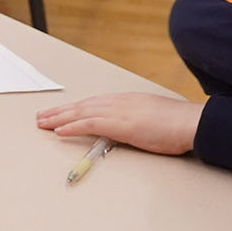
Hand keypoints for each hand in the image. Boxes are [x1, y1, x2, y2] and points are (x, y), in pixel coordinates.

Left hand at [33, 91, 199, 156]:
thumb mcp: (152, 116)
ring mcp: (118, 112)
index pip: (93, 103)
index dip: (74, 107)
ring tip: (42, 123)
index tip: (60, 111)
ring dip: (59, 118)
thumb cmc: (177, 123)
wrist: (190, 122)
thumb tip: (129, 128)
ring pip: (80, 113)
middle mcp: (118, 102)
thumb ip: (137, 120)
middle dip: (60, 111)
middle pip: (82, 106)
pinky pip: (89, 124)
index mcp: (126, 100)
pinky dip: (72, 127)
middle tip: (41, 116)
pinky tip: (59, 130)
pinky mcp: (119, 124)